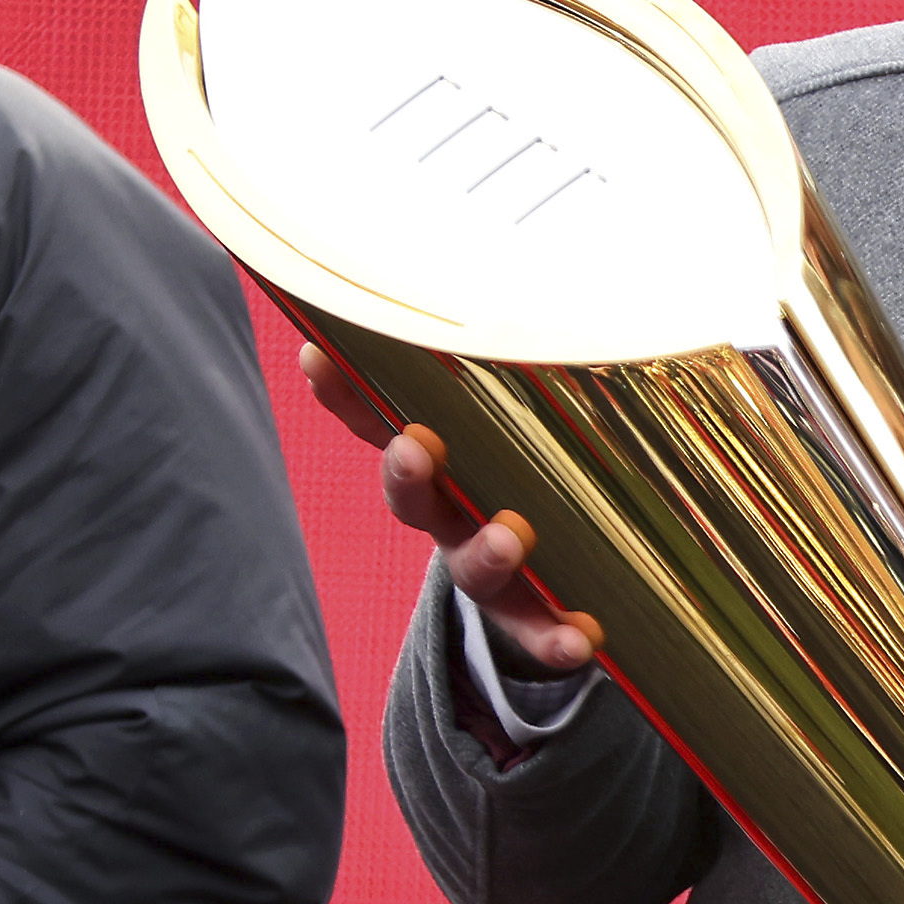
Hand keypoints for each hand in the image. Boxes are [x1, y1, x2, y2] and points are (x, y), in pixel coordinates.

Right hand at [298, 341, 597, 678]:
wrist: (541, 598)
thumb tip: (521, 265)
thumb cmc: (525, 483)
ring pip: (475, 567)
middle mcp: (454, 517)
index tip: (318, 360)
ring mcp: (490, 572)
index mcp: (443, 465)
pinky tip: (584, 636)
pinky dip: (557, 638)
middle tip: (415, 447)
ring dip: (488, 552)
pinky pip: (540, 632)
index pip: (381, 424)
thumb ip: (508, 370)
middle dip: (408, 474)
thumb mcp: (514, 422)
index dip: (347, 396)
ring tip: (512, 537)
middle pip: (416, 498)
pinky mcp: (532, 620)